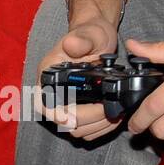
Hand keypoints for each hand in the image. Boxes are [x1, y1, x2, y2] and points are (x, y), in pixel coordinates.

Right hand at [35, 17, 120, 140]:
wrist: (97, 37)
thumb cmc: (90, 34)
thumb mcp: (89, 34)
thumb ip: (81, 40)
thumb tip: (71, 44)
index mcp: (47, 79)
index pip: (51, 109)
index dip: (71, 116)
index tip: (96, 110)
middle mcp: (51, 95)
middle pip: (66, 124)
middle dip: (92, 122)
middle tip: (114, 111)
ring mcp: (64, 104)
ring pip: (76, 130)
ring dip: (98, 127)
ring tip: (117, 114)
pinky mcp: (77, 109)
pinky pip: (85, 129)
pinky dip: (100, 127)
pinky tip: (114, 116)